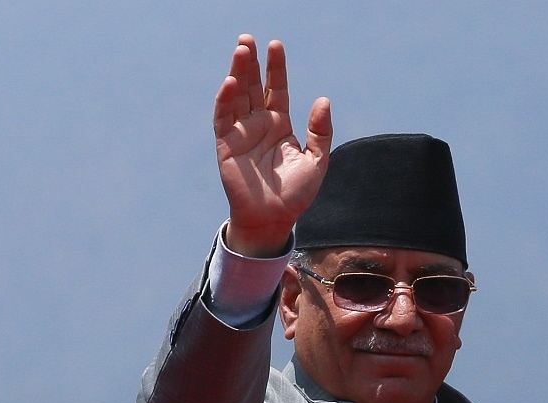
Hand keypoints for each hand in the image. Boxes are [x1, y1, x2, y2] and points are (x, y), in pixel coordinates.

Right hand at [213, 35, 332, 256]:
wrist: (275, 219)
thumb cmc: (296, 194)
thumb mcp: (317, 161)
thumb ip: (321, 132)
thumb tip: (323, 100)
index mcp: (280, 125)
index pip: (275, 89)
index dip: (275, 68)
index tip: (275, 46)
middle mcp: (258, 124)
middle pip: (252, 86)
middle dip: (250, 63)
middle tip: (248, 39)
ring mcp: (241, 133)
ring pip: (236, 96)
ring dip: (237, 73)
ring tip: (241, 50)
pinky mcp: (226, 144)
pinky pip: (223, 118)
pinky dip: (225, 100)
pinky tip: (231, 83)